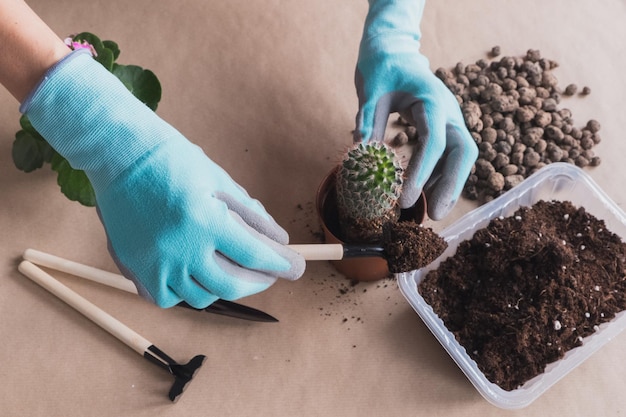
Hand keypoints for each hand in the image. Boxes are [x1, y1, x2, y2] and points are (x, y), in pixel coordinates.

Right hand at [22, 51, 304, 307]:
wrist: (119, 154)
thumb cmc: (173, 160)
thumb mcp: (220, 180)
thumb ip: (252, 215)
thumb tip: (280, 242)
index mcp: (205, 221)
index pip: (255, 255)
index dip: (281, 264)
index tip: (297, 267)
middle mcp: (179, 248)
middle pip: (231, 285)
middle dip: (259, 281)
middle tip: (268, 273)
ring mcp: (154, 262)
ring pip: (200, 298)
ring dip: (223, 288)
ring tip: (231, 271)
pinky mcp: (133, 268)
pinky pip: (166, 298)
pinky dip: (185, 292)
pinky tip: (195, 276)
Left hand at [354, 0, 477, 219]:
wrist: (394, 49)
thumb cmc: (382, 66)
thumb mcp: (371, 90)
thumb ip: (368, 120)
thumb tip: (362, 156)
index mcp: (433, 99)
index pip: (435, 140)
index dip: (423, 172)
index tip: (406, 198)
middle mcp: (449, 111)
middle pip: (463, 152)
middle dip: (452, 185)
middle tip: (434, 215)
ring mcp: (449, 119)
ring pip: (460, 157)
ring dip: (447, 186)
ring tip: (430, 213)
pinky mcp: (442, 127)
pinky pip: (448, 156)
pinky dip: (438, 176)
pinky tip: (424, 195)